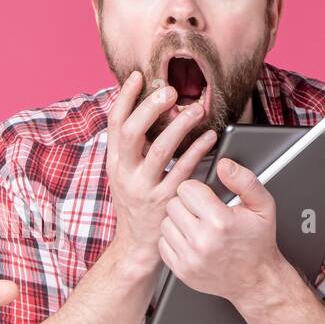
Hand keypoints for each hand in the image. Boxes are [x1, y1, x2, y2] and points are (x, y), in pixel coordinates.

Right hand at [105, 70, 219, 275]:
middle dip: (150, 107)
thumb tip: (145, 109)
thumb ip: (132, 147)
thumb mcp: (124, 174)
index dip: (125, 98)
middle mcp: (126, 173)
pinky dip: (198, 150)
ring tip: (196, 109)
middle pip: (132, 132)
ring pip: (160, 150)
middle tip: (170, 90)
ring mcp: (145, 188)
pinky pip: (184, 171)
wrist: (137, 246)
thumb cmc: (136, 205)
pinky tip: (210, 137)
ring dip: (179, 126)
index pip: (115, 123)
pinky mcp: (165, 201)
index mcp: (115, 162)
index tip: (138, 77)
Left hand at [158, 157, 287, 305]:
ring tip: (197, 226)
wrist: (255, 280)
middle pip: (173, 204)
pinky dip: (174, 240)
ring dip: (178, 221)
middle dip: (186, 204)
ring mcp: (189, 258)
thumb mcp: (262, 206)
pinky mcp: (181, 270)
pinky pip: (163, 243)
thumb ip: (245, 181)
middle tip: (202, 212)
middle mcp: (202, 241)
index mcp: (220, 221)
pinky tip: (190, 240)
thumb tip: (224, 165)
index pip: (186, 188)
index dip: (197, 189)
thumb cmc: (258, 243)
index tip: (206, 197)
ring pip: (165, 223)